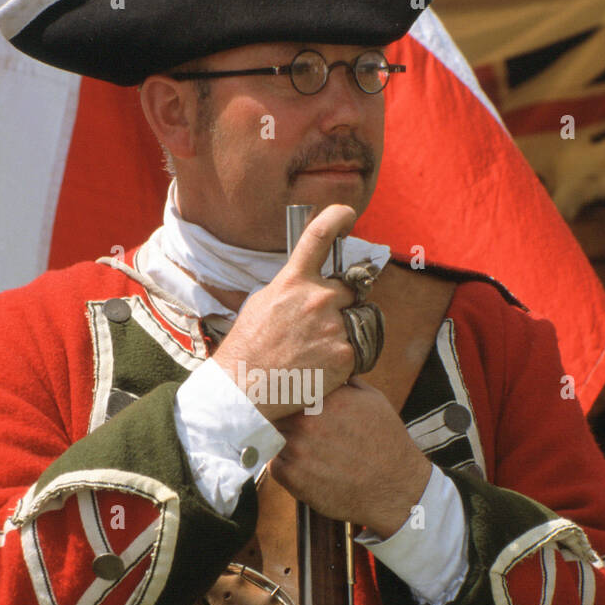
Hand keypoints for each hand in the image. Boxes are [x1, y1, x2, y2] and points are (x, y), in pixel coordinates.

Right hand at [213, 204, 357, 421]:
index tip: (346, 213)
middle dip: (340, 304)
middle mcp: (317, 298)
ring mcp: (334, 326)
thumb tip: (309, 281)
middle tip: (318, 327)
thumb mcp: (263, 303)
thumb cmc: (249, 348)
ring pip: (356, 321)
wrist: (245, 390)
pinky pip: (359, 349)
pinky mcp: (346, 353)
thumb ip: (292, 287)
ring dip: (344, 332)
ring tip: (315, 352)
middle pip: (349, 289)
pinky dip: (345, 359)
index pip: (319, 235)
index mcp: (293, 281)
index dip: (337, 217)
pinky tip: (321, 369)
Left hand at [270, 379, 431, 536]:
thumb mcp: (372, 400)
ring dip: (279, 440)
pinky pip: (274, 463)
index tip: (287, 398)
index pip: (285, 386)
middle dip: (279, 415)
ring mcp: (296, 449)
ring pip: (270, 436)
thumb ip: (343, 382)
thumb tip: (326, 366)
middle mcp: (307, 421)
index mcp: (324, 398)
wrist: (394, 488)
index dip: (284, 393)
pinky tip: (307, 468)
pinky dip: (284, 465)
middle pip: (272, 410)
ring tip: (304, 448)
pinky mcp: (290, 476)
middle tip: (291, 425)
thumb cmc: (386, 443)